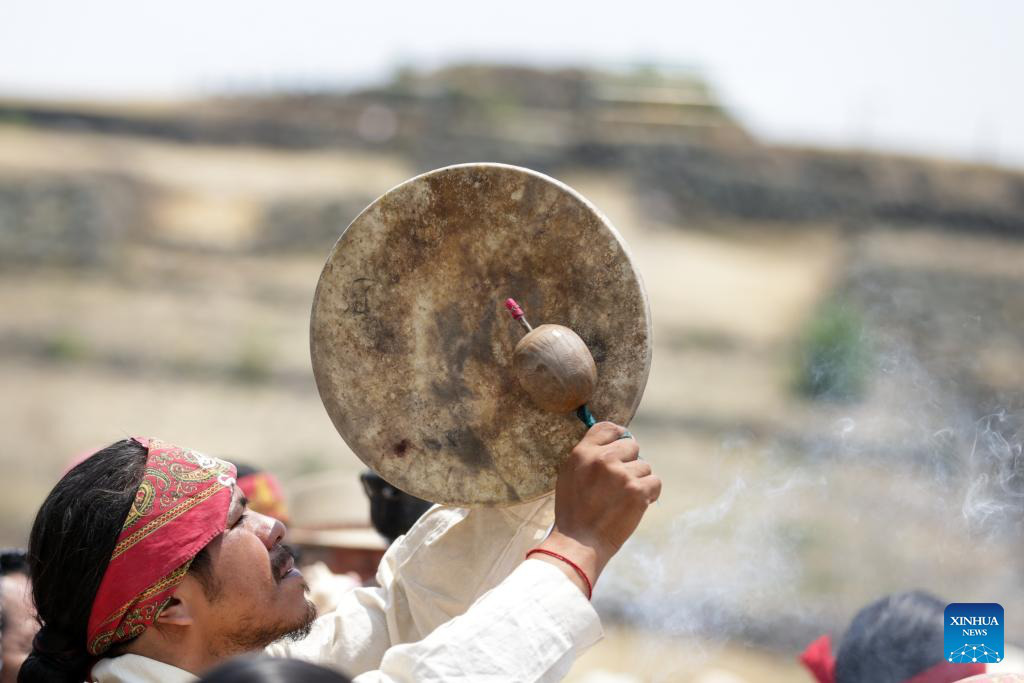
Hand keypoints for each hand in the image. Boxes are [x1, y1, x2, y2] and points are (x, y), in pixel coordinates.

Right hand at [533, 422, 660, 594]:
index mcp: (583, 453)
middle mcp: (603, 459)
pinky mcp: (638, 492)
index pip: (608, 428)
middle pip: (632, 445)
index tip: (622, 446)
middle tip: (620, 482)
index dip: (619, 435)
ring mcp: (622, 475)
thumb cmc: (574, 511)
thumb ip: (588, 456)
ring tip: (623, 498)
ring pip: (645, 466)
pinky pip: (655, 482)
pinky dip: (650, 493)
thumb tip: (613, 443)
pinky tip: (637, 503)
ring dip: (639, 481)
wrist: (580, 542)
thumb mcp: (569, 474)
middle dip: (630, 462)